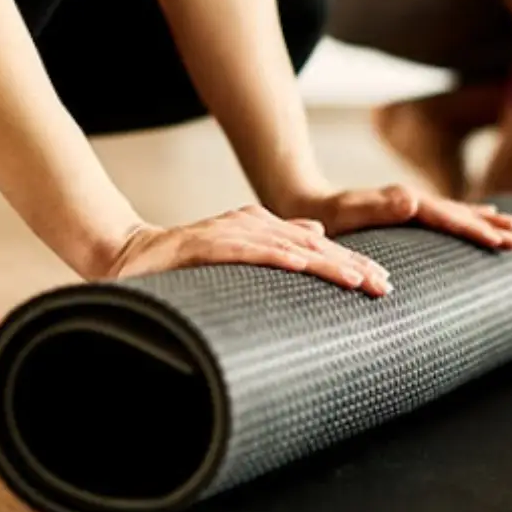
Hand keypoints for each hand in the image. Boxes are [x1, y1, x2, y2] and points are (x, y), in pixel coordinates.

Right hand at [103, 205, 392, 295]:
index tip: (384, 284)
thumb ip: (278, 242)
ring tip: (356, 280)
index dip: (352, 263)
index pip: (318, 248)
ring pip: (286, 248)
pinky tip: (300, 264)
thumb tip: (317, 234)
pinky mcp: (201, 244)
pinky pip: (243, 250)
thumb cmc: (189, 263)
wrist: (128, 255)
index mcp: (264, 229)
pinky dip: (273, 256)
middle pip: (312, 246)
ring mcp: (227, 233)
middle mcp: (251, 225)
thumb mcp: (241, 252)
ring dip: (324, 263)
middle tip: (384, 287)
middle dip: (351, 265)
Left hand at [282, 184, 511, 250]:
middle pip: (459, 213)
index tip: (499, 241)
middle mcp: (412, 200)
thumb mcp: (346, 213)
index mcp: (404, 202)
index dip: (475, 229)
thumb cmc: (324, 216)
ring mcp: (411, 205)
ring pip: (456, 212)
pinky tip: (477, 221)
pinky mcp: (407, 212)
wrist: (308, 202)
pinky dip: (466, 219)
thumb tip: (413, 200)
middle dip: (490, 226)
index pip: (448, 217)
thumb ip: (377, 208)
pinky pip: (445, 217)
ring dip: (484, 220)